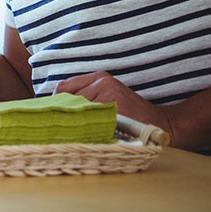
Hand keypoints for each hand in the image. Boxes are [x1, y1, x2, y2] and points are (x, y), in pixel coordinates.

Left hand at [55, 70, 177, 139]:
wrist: (159, 123)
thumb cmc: (130, 113)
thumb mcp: (108, 97)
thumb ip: (86, 96)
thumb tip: (55, 106)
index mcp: (100, 77)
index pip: (64, 87)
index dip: (55, 102)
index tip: (51, 114)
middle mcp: (103, 82)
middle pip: (68, 99)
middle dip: (64, 113)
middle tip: (59, 127)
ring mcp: (109, 94)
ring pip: (78, 109)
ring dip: (75, 122)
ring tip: (75, 132)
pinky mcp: (114, 107)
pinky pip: (90, 119)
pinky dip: (86, 127)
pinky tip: (88, 134)